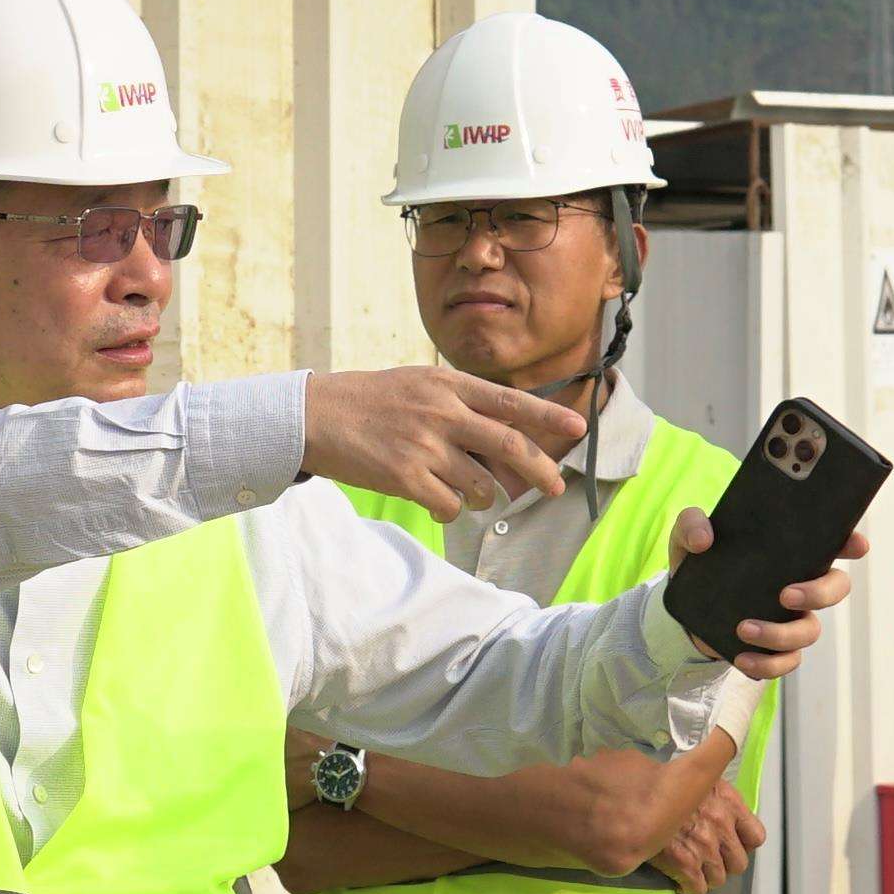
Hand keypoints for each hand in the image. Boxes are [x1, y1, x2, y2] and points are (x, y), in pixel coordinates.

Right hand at [304, 367, 580, 518]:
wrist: (314, 415)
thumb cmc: (369, 401)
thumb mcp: (418, 384)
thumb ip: (459, 403)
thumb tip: (503, 438)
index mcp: (448, 385)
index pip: (511, 402)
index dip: (548, 417)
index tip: (578, 427)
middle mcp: (442, 412)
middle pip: (509, 445)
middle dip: (540, 471)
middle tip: (554, 488)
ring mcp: (424, 446)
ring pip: (480, 484)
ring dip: (483, 496)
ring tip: (467, 491)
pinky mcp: (405, 477)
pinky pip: (449, 505)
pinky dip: (449, 509)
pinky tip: (436, 501)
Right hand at [655, 782, 764, 893]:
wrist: (634, 793)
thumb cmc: (662, 782)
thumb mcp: (696, 776)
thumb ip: (715, 796)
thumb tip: (720, 812)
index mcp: (729, 802)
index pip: (756, 836)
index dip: (743, 844)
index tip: (730, 844)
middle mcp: (721, 825)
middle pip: (738, 863)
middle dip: (724, 863)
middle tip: (709, 859)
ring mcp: (705, 847)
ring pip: (718, 878)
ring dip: (706, 876)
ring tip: (693, 869)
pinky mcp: (684, 863)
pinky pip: (697, 889)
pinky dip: (689, 888)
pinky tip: (679, 879)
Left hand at [669, 511, 863, 681]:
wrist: (685, 609)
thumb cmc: (701, 563)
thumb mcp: (688, 538)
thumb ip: (691, 524)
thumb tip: (704, 539)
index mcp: (793, 552)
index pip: (834, 543)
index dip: (852, 543)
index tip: (856, 545)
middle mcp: (802, 584)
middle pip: (836, 588)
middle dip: (819, 594)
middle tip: (785, 595)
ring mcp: (793, 619)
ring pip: (810, 631)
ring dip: (780, 633)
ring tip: (743, 629)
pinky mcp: (776, 648)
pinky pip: (786, 662)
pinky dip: (767, 664)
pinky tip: (742, 658)